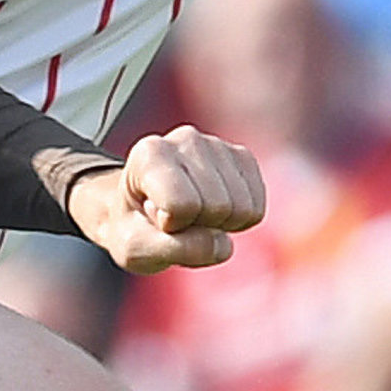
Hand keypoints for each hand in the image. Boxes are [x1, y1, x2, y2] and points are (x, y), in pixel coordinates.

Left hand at [68, 125, 265, 273]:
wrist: (137, 208)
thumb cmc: (133, 228)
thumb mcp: (136, 251)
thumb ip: (177, 250)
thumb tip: (224, 244)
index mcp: (149, 154)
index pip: (183, 204)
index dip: (171, 226)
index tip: (154, 217)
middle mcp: (185, 139)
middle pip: (219, 206)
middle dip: (199, 225)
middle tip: (174, 218)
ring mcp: (217, 145)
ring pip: (242, 207)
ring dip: (219, 224)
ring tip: (190, 214)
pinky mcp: (241, 157)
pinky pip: (257, 207)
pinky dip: (238, 220)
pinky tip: (212, 210)